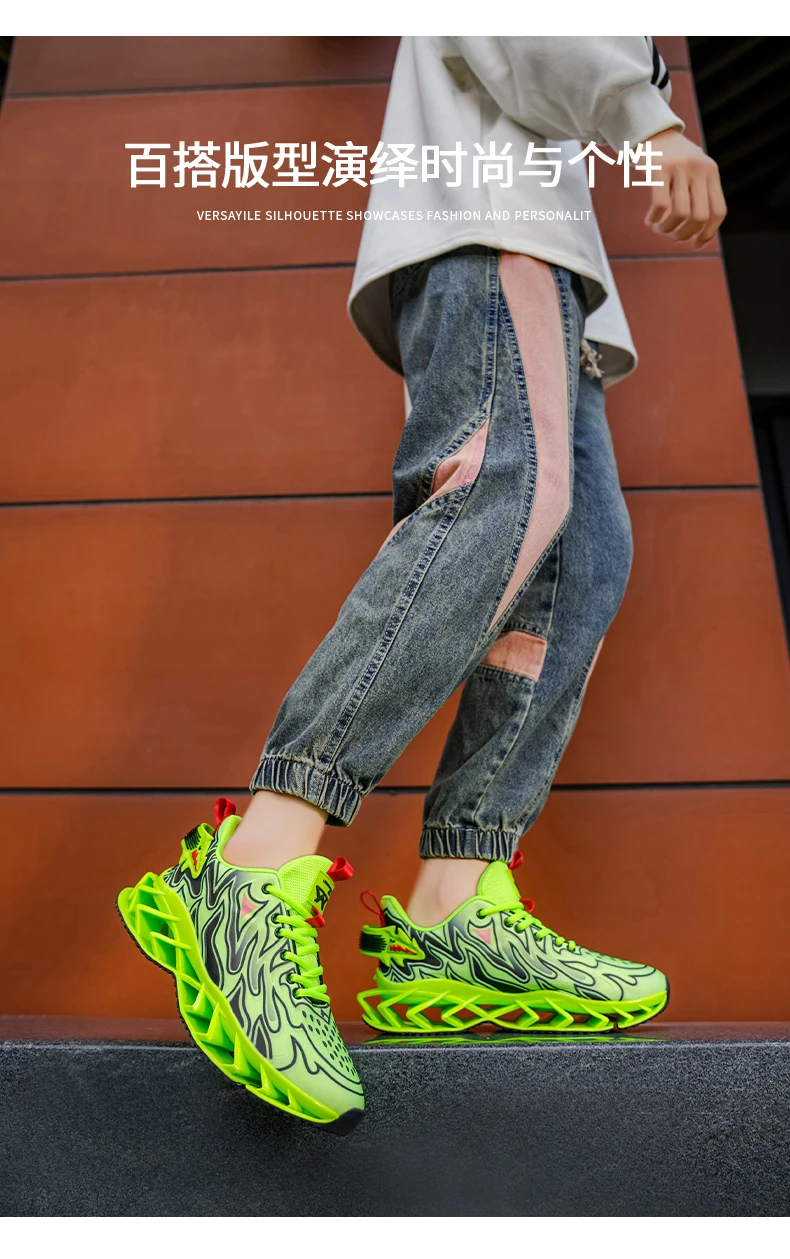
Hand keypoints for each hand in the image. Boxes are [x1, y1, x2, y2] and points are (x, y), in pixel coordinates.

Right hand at [644, 129, 726, 247]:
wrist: (652, 131)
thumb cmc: (673, 160)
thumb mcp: (694, 171)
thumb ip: (700, 194)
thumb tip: (702, 232)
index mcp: (712, 172)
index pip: (718, 211)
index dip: (709, 233)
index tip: (696, 244)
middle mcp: (699, 168)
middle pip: (699, 216)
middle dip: (685, 234)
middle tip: (673, 237)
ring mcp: (680, 167)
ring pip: (679, 214)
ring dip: (667, 229)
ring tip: (660, 228)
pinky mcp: (659, 168)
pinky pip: (660, 205)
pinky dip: (654, 219)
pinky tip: (650, 220)